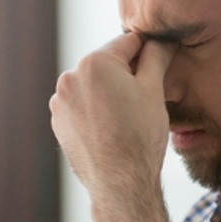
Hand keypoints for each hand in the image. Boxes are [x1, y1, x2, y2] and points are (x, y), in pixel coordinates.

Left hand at [50, 33, 173, 198]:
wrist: (120, 183)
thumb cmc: (140, 136)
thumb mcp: (154, 90)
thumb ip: (156, 56)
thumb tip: (162, 38)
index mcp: (94, 62)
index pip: (128, 42)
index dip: (148, 52)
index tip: (159, 62)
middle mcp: (70, 77)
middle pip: (107, 64)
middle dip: (126, 74)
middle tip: (144, 98)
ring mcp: (60, 102)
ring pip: (93, 86)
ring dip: (109, 92)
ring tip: (127, 117)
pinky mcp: (58, 122)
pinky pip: (81, 106)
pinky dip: (96, 110)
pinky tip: (111, 128)